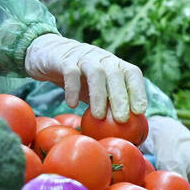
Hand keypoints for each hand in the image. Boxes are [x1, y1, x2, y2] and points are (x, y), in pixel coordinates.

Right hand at [23, 34, 147, 120]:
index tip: (140, 111)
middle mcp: (102, 58)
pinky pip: (70, 72)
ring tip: (99, 116)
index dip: (138, 91)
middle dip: (121, 97)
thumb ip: (109, 105)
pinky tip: (72, 105)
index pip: (132, 73)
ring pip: (96, 72)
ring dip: (99, 95)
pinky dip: (73, 89)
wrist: (50, 55)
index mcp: (114, 65)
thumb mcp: (96, 90)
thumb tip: (126, 134)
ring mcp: (83, 57)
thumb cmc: (80, 79)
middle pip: (116, 74)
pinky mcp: (64, 60)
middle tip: (122, 119)